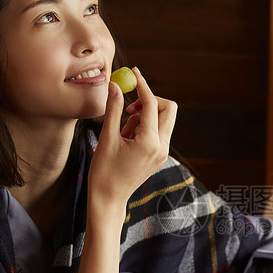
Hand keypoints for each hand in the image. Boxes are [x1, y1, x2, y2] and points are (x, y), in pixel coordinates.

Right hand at [87, 67, 176, 211]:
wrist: (109, 199)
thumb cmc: (104, 172)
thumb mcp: (107, 138)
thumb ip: (114, 109)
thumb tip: (116, 86)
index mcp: (149, 142)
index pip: (152, 104)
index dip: (143, 86)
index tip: (134, 73)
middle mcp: (162, 147)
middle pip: (168, 109)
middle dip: (150, 100)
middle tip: (129, 106)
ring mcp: (163, 152)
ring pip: (163, 120)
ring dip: (144, 116)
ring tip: (122, 131)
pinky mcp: (159, 156)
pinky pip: (158, 131)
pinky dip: (145, 127)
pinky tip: (126, 138)